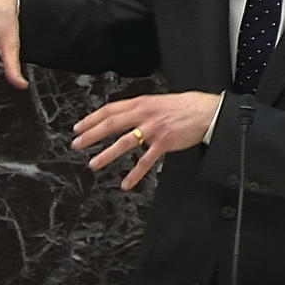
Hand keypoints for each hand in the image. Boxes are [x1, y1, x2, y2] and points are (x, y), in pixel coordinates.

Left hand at [73, 92, 219, 190]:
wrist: (207, 111)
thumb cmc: (185, 106)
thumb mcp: (158, 101)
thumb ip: (140, 109)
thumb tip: (124, 117)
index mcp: (141, 103)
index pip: (110, 109)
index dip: (92, 118)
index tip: (79, 127)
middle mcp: (144, 114)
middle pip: (111, 124)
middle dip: (91, 135)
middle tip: (77, 144)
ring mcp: (153, 129)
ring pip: (124, 142)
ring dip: (106, 154)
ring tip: (93, 163)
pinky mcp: (163, 143)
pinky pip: (145, 161)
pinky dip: (135, 173)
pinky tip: (126, 182)